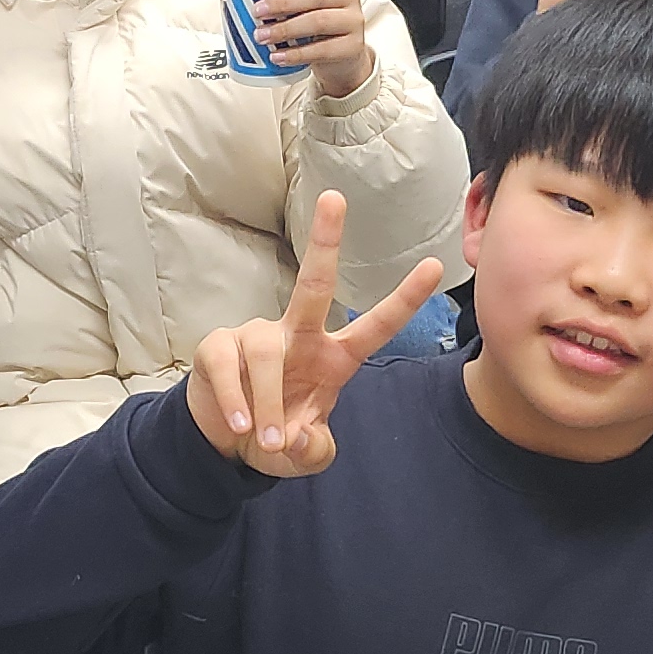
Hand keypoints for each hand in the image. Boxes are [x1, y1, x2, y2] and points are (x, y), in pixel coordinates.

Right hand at [187, 190, 447, 476]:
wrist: (223, 443)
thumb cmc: (276, 436)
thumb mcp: (305, 456)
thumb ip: (313, 451)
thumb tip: (300, 436)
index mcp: (333, 357)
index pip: (374, 326)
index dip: (404, 299)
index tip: (433, 266)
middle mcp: (298, 335)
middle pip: (313, 284)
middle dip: (324, 241)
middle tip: (335, 197)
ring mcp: (256, 336)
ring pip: (267, 351)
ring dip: (267, 401)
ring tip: (267, 438)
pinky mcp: (219, 347)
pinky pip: (227, 364)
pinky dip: (235, 398)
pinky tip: (238, 424)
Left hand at [248, 0, 377, 97]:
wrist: (342, 57)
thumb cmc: (316, 22)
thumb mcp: (308, 3)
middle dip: (284, 3)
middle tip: (258, 11)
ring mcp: (354, 22)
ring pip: (318, 22)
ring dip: (285, 29)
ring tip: (262, 36)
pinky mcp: (352, 47)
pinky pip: (322, 50)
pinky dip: (296, 54)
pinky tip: (277, 56)